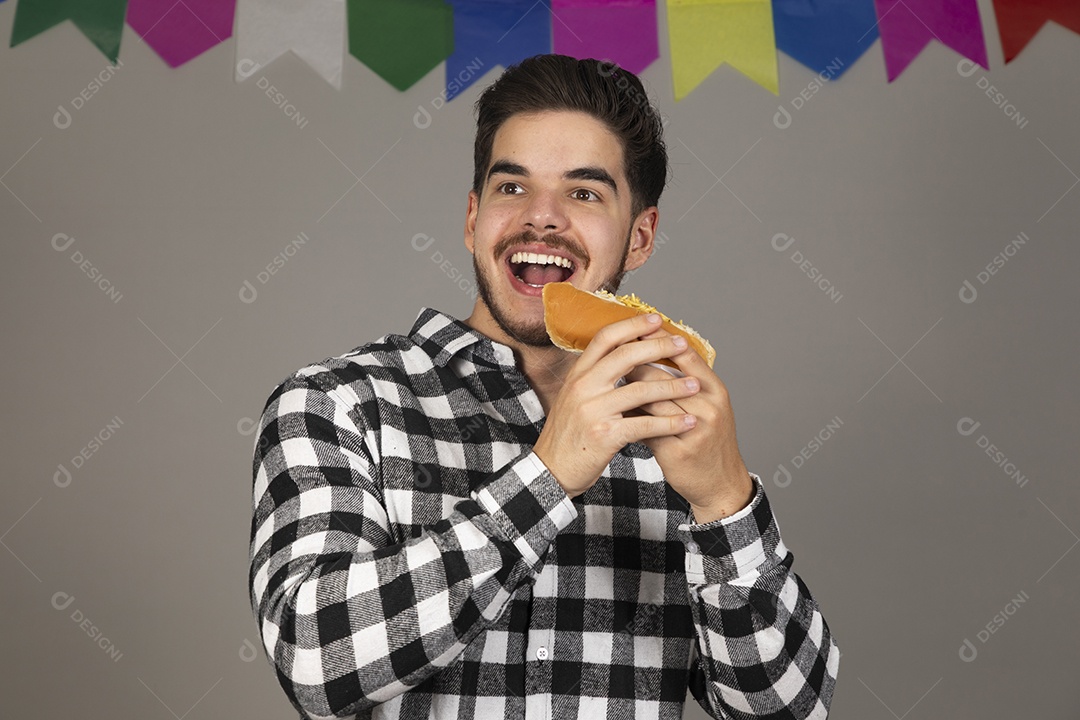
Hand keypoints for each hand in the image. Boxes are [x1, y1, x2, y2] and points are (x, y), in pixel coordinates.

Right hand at [533, 313, 703, 497]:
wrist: (551, 470)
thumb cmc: (568, 435)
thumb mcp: (574, 399)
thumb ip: (594, 378)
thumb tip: (621, 357)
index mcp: (577, 374)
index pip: (605, 338)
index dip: (632, 325)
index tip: (656, 319)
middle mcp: (583, 387)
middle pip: (626, 355)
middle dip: (659, 346)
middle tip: (683, 343)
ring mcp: (593, 410)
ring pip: (641, 389)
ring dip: (673, 386)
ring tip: (695, 385)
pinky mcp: (604, 435)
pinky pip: (644, 425)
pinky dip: (670, 423)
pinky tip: (687, 422)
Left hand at [624, 328, 753, 522]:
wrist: (720, 484)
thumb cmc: (708, 440)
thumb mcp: (706, 406)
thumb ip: (683, 383)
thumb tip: (648, 354)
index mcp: (715, 389)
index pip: (685, 355)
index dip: (658, 340)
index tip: (635, 329)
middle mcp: (709, 406)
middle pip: (664, 376)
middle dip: (635, 364)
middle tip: (612, 355)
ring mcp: (695, 430)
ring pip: (653, 401)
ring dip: (628, 390)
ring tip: (609, 381)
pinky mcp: (678, 451)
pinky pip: (647, 428)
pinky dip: (630, 418)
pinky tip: (614, 412)